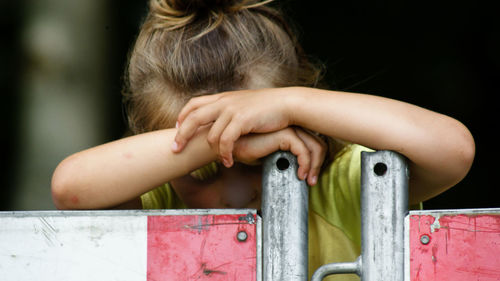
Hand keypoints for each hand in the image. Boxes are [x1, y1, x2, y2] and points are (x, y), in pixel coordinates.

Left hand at [172, 88, 291, 164]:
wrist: (287, 103)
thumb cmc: (268, 107)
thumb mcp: (244, 104)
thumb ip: (230, 110)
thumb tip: (221, 121)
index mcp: (223, 97)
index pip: (194, 104)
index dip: (182, 116)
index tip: (176, 128)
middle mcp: (224, 102)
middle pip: (192, 118)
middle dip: (181, 135)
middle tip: (175, 149)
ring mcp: (232, 110)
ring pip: (210, 134)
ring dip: (212, 151)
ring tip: (219, 160)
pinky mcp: (241, 120)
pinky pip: (225, 141)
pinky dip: (225, 154)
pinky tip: (228, 162)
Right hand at [233, 127, 326, 185]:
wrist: (231, 144)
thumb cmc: (245, 147)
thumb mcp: (268, 154)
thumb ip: (281, 156)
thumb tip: (295, 170)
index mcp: (289, 129)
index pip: (312, 143)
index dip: (315, 161)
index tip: (309, 177)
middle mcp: (292, 126)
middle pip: (318, 144)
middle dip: (318, 164)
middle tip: (312, 182)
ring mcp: (289, 129)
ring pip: (315, 147)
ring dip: (314, 166)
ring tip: (307, 180)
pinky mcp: (285, 134)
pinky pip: (303, 151)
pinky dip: (304, 164)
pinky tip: (299, 175)